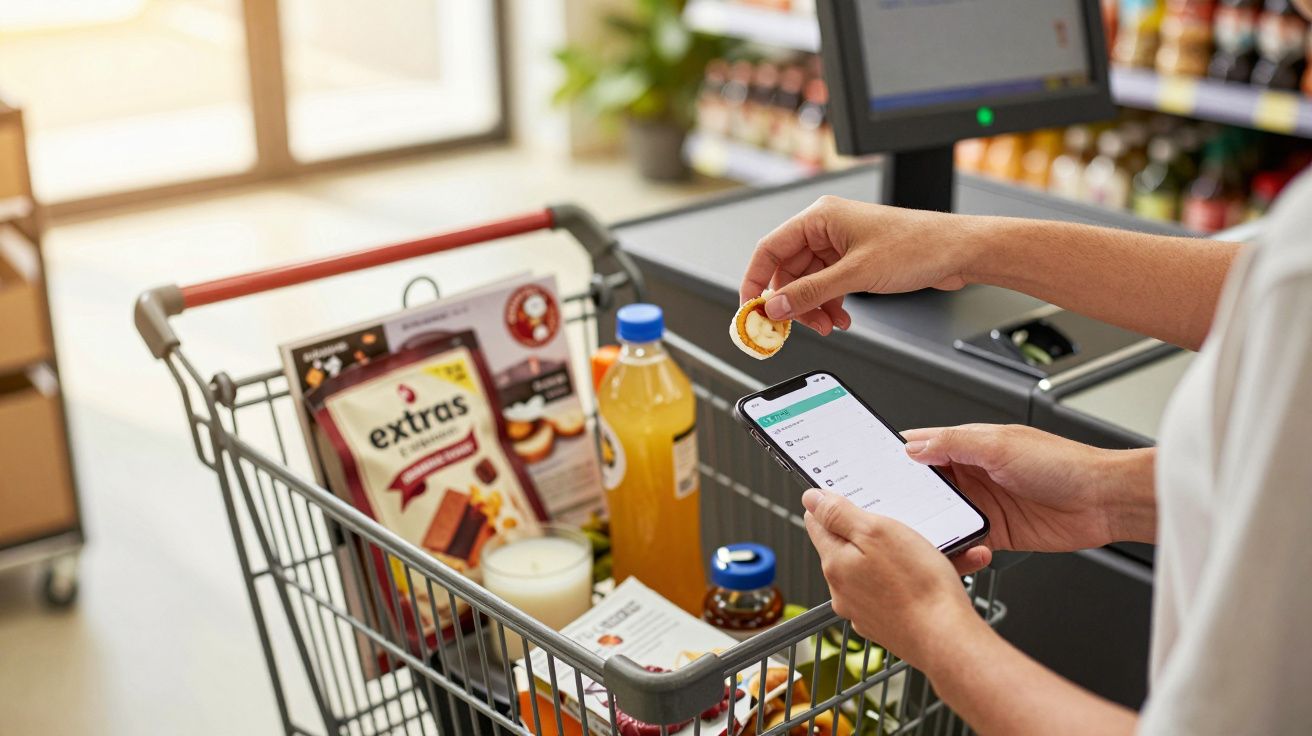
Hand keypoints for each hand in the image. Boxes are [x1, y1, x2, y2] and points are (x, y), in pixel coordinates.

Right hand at [739, 196, 974, 334]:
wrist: (957, 252)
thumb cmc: (917, 245)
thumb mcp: (856, 274)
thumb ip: (810, 292)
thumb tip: (776, 306)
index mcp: (820, 217)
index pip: (770, 249)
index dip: (755, 280)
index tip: (751, 308)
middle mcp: (826, 228)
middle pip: (789, 271)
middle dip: (793, 302)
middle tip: (795, 326)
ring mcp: (840, 245)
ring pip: (809, 283)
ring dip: (814, 308)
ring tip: (828, 325)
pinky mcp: (854, 261)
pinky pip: (827, 286)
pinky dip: (830, 305)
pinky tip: (841, 318)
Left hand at [802, 489, 985, 671]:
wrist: (947, 639)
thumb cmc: (917, 585)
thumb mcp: (876, 532)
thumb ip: (839, 514)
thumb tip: (811, 499)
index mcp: (835, 563)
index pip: (818, 525)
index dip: (832, 506)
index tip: (850, 498)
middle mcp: (843, 589)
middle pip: (849, 546)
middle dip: (873, 532)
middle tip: (902, 522)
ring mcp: (864, 609)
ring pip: (877, 569)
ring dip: (902, 555)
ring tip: (935, 548)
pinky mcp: (887, 623)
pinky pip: (896, 590)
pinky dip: (914, 579)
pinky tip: (940, 572)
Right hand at [903, 424, 1156, 573]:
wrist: (1103, 501)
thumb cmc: (1064, 464)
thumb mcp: (1000, 445)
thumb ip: (954, 444)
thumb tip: (914, 447)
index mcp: (971, 446)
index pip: (922, 447)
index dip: (896, 455)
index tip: (870, 466)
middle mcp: (973, 474)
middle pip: (925, 484)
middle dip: (904, 493)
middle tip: (882, 505)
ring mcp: (983, 503)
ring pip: (940, 513)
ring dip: (927, 520)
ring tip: (908, 529)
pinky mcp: (995, 532)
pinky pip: (964, 538)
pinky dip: (952, 544)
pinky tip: (942, 547)